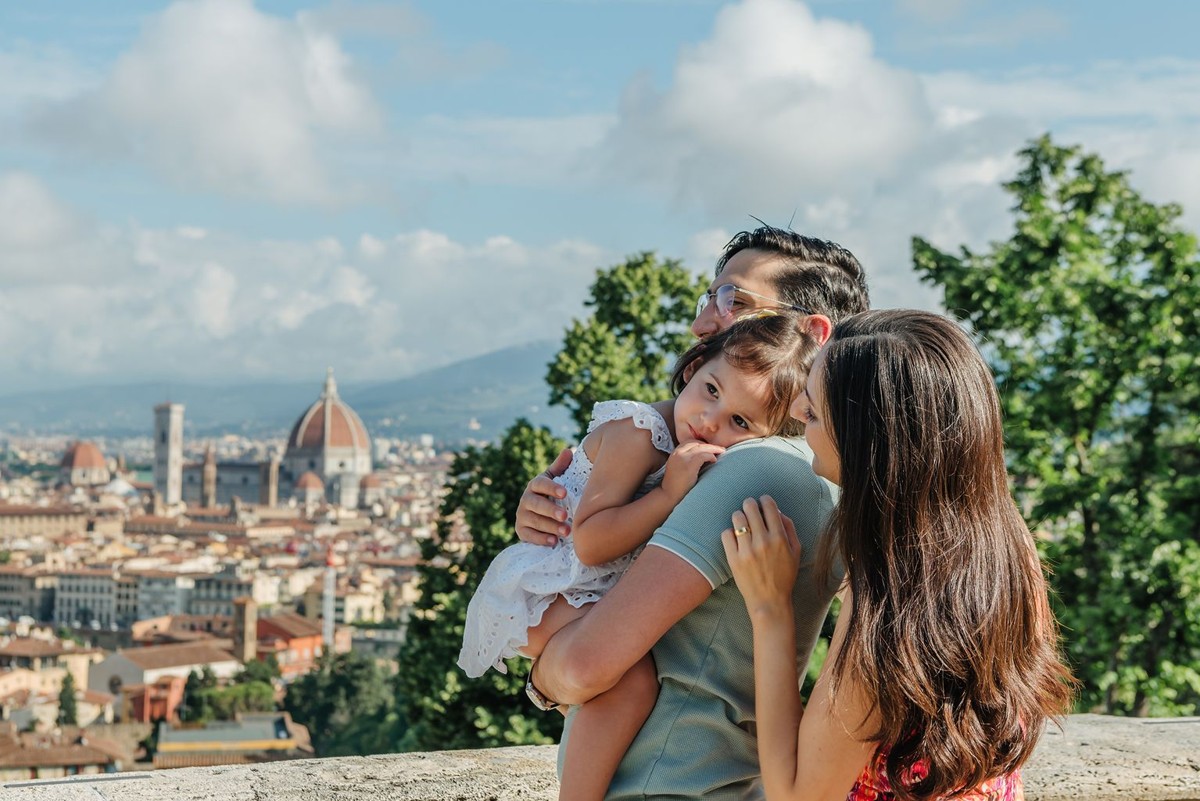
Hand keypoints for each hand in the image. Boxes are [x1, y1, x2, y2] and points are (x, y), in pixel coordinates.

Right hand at [515, 448, 572, 545]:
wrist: (538, 517)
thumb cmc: (551, 495)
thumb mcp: (555, 480)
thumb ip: (560, 467)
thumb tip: (568, 451)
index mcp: (535, 485)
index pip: (540, 484)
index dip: (551, 488)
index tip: (564, 492)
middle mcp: (525, 500)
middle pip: (536, 504)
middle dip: (551, 510)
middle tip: (565, 516)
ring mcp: (522, 516)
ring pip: (534, 521)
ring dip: (550, 527)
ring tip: (566, 532)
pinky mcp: (521, 531)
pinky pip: (529, 536)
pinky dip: (541, 539)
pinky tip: (553, 542)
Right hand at [662, 442, 724, 501]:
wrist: (668, 495)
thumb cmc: (676, 485)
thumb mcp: (678, 468)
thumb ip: (687, 460)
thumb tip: (702, 457)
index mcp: (675, 453)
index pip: (690, 442)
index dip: (701, 444)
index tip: (710, 448)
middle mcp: (678, 453)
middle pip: (696, 443)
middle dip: (709, 445)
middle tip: (720, 449)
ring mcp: (683, 458)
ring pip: (701, 447)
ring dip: (714, 449)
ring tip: (722, 452)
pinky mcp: (689, 465)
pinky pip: (703, 455)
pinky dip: (711, 456)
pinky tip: (714, 461)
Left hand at [722, 496, 801, 613]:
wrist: (769, 601)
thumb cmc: (784, 575)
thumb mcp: (796, 551)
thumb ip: (789, 528)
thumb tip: (777, 511)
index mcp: (780, 538)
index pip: (769, 506)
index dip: (764, 500)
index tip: (762, 502)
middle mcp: (763, 542)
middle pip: (750, 507)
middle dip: (749, 504)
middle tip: (749, 508)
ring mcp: (747, 550)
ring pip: (736, 518)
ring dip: (739, 516)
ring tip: (741, 522)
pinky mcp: (733, 558)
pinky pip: (726, 534)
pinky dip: (730, 533)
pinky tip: (735, 538)